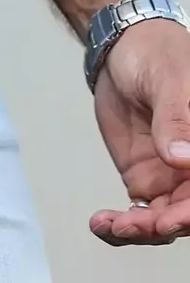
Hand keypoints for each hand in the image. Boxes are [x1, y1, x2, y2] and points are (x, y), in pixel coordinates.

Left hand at [90, 18, 189, 244]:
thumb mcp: (170, 81)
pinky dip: (120, 226)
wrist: (124, 52)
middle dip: (167, 225)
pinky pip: (138, 214)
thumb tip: (183, 159)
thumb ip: (177, 120)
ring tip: (112, 225)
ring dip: (140, 230)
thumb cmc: (159, 55)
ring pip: (165, 220)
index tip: (174, 218)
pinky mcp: (146, 181)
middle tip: (137, 226)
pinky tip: (101, 224)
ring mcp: (174, 178)